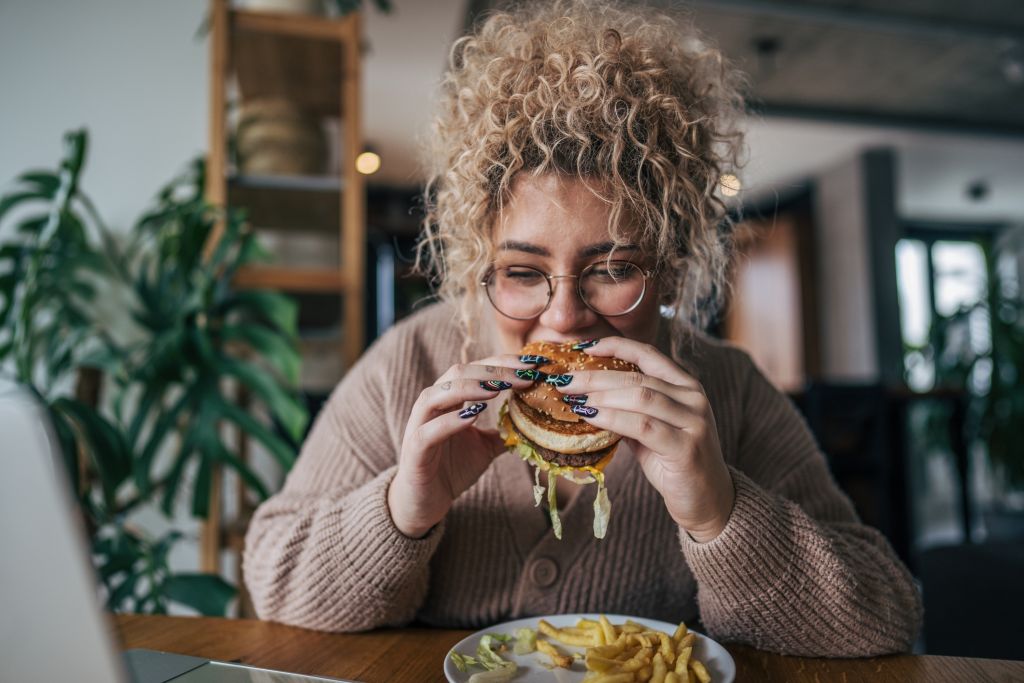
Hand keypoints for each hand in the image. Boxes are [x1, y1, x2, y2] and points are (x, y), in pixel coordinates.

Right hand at [387, 355, 540, 537]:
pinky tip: (473, 415)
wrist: (424, 503)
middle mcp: (432, 405)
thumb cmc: (452, 469)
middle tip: (524, 374)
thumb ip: (504, 431)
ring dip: (469, 387)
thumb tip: (535, 423)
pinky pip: (428, 430)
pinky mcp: (414, 450)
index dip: (503, 363)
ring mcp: (419, 425)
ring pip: (437, 394)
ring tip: (498, 388)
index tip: (533, 364)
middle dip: (494, 371)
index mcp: (449, 399)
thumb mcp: (486, 447)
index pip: (476, 369)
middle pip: (459, 373)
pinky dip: (450, 421)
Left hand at [552, 337, 733, 541]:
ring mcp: (693, 421)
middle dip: (595, 376)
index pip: (648, 354)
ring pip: (640, 397)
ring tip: (573, 399)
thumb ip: (628, 410)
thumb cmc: (675, 463)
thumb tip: (585, 396)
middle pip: (637, 377)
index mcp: (686, 386)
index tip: (583, 347)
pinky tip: (590, 417)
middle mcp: (693, 397)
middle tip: (564, 381)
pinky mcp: (686, 447)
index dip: (615, 346)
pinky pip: (642, 426)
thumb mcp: (652, 430)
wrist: (709, 500)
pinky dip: (612, 418)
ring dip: (600, 396)